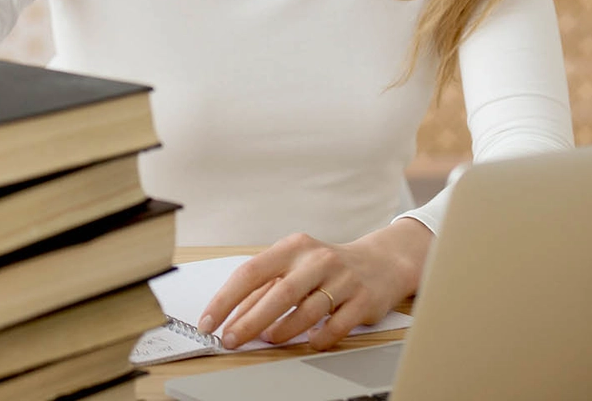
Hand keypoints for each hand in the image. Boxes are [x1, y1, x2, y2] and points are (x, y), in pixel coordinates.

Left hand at [197, 218, 433, 351]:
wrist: (382, 263)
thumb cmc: (328, 267)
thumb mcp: (295, 267)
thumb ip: (265, 289)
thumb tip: (232, 317)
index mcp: (293, 247)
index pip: (251, 272)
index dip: (226, 299)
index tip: (209, 321)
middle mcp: (318, 260)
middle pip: (278, 293)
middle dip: (250, 321)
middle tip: (231, 340)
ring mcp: (343, 279)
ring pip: (307, 310)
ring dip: (283, 330)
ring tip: (268, 339)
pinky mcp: (363, 299)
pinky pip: (337, 325)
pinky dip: (319, 337)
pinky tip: (309, 343)